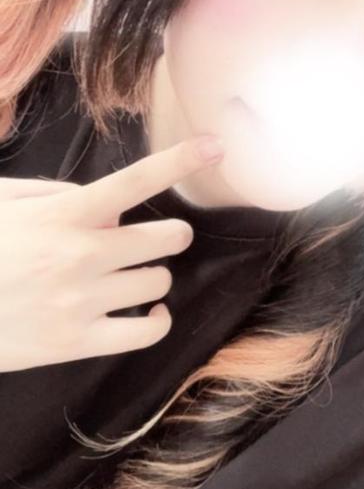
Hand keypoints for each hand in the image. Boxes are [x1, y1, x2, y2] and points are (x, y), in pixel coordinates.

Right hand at [0, 136, 223, 371]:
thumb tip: (109, 208)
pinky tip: (153, 312)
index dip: (181, 160)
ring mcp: (82, 300)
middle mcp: (82, 253)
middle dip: (169, 233)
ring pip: (158, 282)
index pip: (136, 180)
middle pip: (166, 237)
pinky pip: (146, 331)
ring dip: (154, 274)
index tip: (217, 145)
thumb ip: (56, 194)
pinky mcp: (78, 342)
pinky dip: (158, 320)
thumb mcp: (4, 202)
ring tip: (135, 275)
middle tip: (157, 236)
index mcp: (65, 213)